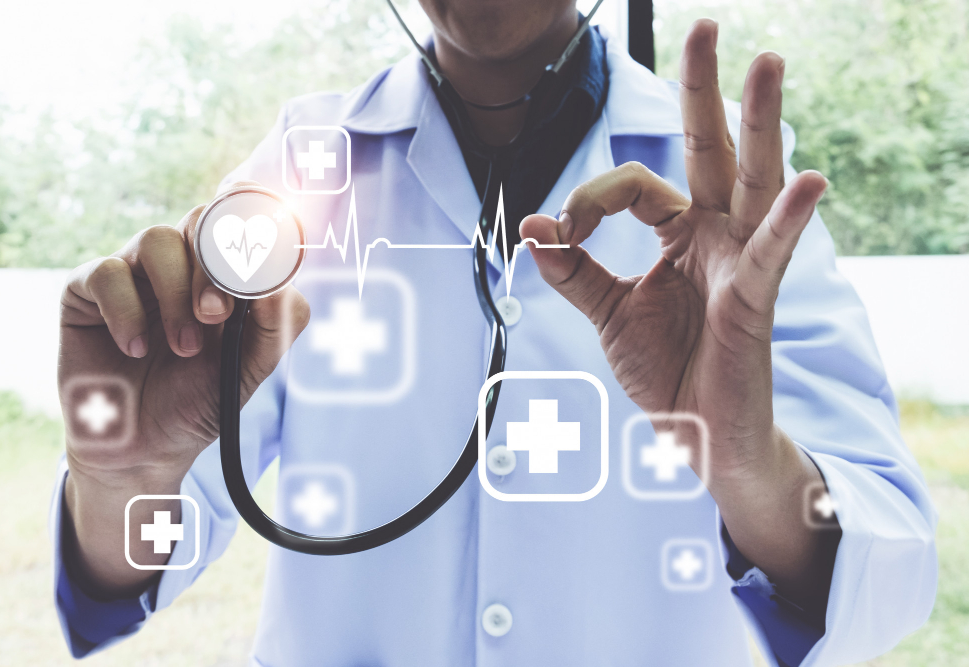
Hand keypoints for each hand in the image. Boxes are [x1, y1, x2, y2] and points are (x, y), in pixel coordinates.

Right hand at [59, 180, 309, 592]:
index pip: (241, 227)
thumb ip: (274, 329)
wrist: (143, 449)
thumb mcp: (249, 371)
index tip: (265, 264)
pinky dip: (126, 309)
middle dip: (213, 266)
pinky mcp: (87, 292)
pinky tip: (136, 348)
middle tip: (217, 316)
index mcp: (224, 276)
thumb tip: (280, 288)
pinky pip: (107, 271)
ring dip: (175, 294)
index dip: (254, 231)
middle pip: (200, 221)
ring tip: (182, 348)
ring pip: (157, 238)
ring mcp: (134, 274)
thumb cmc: (198, 402)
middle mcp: (180, 265)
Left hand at [521, 20, 836, 603]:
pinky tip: (808, 181)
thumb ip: (572, 268)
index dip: (590, 199)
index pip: (635, 184)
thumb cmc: (664, 368)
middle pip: (713, 149)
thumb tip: (530, 225)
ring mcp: (740, 260)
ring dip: (759, 122)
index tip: (559, 231)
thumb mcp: (605, 312)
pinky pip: (771, 253)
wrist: (694, 432)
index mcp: (681, 232)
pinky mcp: (753, 299)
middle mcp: (716, 234)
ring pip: (752, 180)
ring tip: (765, 64)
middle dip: (707, 92)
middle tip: (709, 28)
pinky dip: (789, 218)